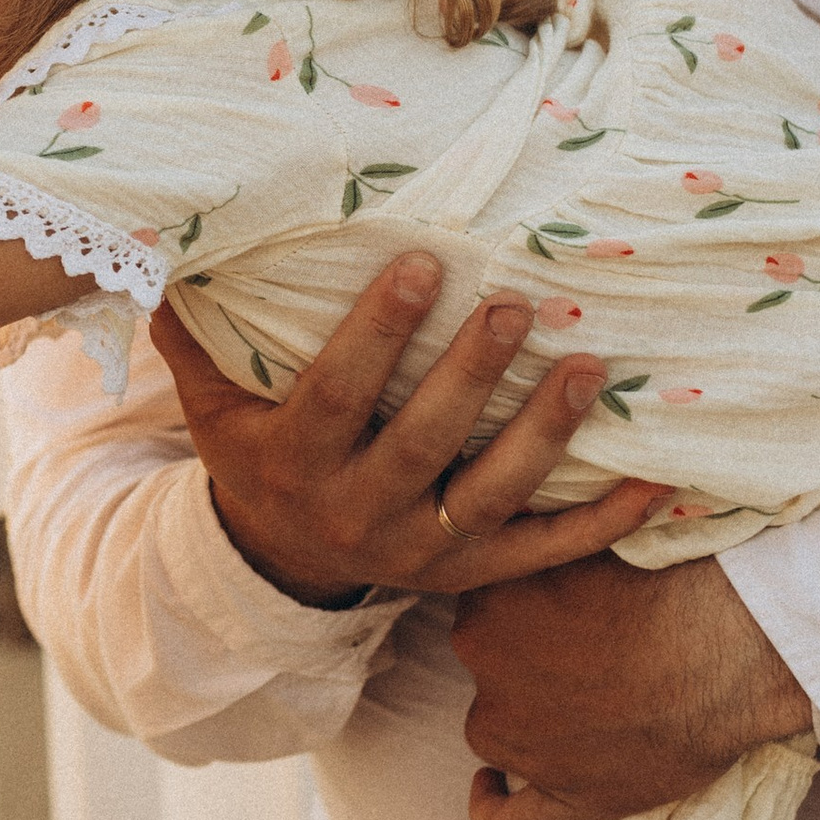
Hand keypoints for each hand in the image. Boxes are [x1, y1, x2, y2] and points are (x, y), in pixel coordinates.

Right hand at [149, 260, 664, 604]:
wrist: (280, 562)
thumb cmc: (254, 454)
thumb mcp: (210, 405)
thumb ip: (194, 334)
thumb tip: (167, 245)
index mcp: (294, 463)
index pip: (338, 394)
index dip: (377, 333)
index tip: (419, 265)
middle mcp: (357, 514)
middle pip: (422, 443)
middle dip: (470, 375)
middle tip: (515, 306)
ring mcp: (420, 551)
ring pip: (490, 496)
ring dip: (544, 435)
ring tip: (587, 371)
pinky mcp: (469, 575)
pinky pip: (543, 553)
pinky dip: (600, 524)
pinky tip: (652, 482)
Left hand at [452, 558, 812, 819]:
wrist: (736, 646)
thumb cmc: (677, 580)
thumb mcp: (593, 537)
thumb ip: (547, 542)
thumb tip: (531, 525)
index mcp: (488, 606)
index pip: (485, 602)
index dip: (524, 605)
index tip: (558, 603)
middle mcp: (488, 675)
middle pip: (490, 666)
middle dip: (526, 660)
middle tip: (586, 648)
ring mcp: (522, 744)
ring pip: (495, 730)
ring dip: (524, 720)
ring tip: (575, 706)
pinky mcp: (566, 798)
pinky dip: (493, 806)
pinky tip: (490, 789)